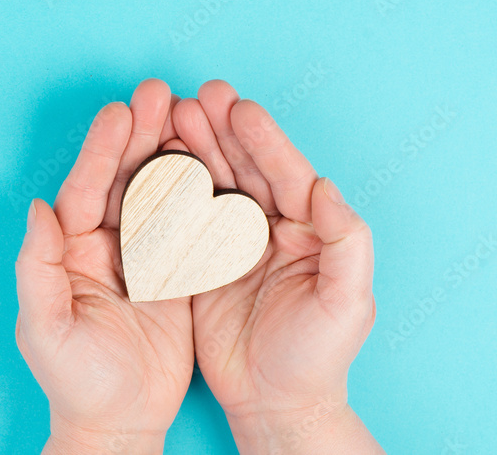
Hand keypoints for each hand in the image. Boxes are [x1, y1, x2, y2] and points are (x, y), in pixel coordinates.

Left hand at [15, 79, 191, 453]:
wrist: (118, 421)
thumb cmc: (74, 381)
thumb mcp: (44, 327)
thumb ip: (37, 267)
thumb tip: (37, 207)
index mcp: (67, 253)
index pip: (82, 192)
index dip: (99, 152)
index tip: (119, 114)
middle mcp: (100, 247)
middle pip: (120, 180)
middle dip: (138, 137)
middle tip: (157, 92)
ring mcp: (139, 257)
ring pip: (155, 194)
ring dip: (170, 154)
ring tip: (188, 112)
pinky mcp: (172, 274)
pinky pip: (186, 225)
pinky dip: (199, 194)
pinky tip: (216, 163)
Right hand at [169, 80, 382, 452]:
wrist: (274, 401)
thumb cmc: (318, 357)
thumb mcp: (348, 304)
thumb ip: (347, 242)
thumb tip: (325, 187)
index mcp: (308, 229)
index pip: (286, 174)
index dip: (264, 141)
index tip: (239, 109)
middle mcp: (268, 228)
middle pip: (244, 169)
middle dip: (220, 131)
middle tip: (196, 96)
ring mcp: (231, 243)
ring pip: (210, 185)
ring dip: (192, 150)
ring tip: (169, 116)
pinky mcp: (199, 263)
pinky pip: (181, 219)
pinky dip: (167, 190)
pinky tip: (151, 165)